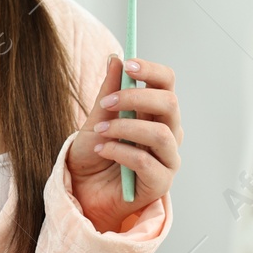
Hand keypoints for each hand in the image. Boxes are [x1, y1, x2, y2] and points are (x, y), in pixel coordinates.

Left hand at [67, 55, 181, 232]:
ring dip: (126, 127)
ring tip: (100, 130)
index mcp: (155, 114)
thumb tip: (115, 59)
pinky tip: (103, 150)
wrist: (82, 194)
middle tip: (107, 102)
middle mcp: (167, 134)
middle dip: (137, 97)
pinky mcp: (160, 184)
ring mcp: (167, 160)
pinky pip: (146, 162)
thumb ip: (108, 93)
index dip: (151, 71)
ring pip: (162, 134)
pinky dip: (120, 151)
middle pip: (170, 103)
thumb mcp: (95, 120)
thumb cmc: (92, 158)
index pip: (166, 84)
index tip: (128, 65)